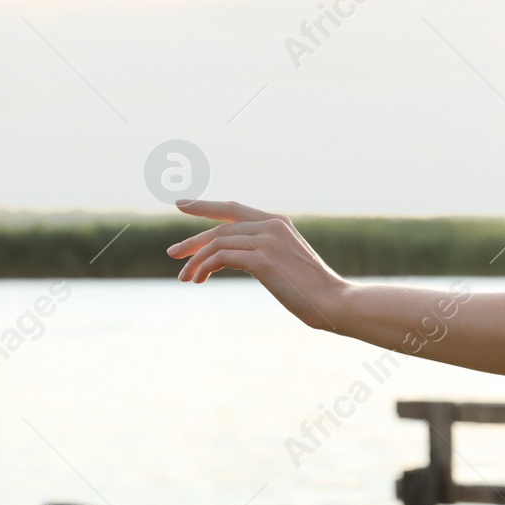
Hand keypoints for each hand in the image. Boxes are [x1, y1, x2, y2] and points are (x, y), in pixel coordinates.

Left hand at [168, 200, 348, 330]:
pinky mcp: (263, 259)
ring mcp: (268, 241)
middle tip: (172, 253)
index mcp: (279, 223)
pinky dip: (205, 267)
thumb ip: (266, 252)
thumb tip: (237, 258)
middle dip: (192, 240)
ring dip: (195, 260)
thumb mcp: (287, 262)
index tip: (182, 204)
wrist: (333, 301)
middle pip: (220, 226)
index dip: (206, 206)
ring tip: (185, 279)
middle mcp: (272, 226)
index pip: (234, 209)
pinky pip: (221, 258)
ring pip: (217, 243)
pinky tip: (200, 280)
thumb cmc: (311, 288)